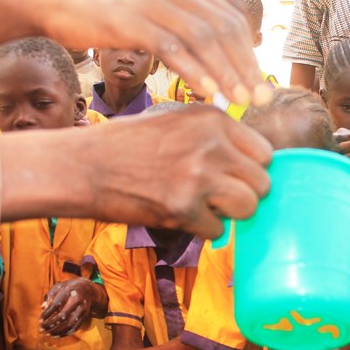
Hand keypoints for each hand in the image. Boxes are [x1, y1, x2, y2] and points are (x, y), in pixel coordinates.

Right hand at [37, 0, 270, 106]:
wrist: (56, 2)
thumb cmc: (111, 19)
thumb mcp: (156, 22)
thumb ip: (187, 34)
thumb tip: (219, 63)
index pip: (231, 22)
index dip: (249, 54)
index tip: (261, 86)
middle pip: (225, 29)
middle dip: (246, 66)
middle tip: (262, 99)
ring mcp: (153, 4)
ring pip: (203, 38)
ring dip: (227, 71)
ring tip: (243, 100)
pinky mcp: (131, 20)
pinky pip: (170, 47)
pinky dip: (193, 70)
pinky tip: (209, 93)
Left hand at [39, 278, 99, 336]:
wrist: (88, 289)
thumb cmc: (69, 288)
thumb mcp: (59, 287)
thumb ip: (50, 296)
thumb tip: (42, 307)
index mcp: (70, 291)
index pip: (57, 304)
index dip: (47, 313)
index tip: (40, 320)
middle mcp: (78, 301)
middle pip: (64, 316)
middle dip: (51, 324)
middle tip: (41, 329)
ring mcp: (83, 310)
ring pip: (70, 324)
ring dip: (57, 331)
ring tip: (47, 334)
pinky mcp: (85, 317)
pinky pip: (75, 328)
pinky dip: (65, 333)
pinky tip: (55, 336)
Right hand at [81, 105, 272, 238]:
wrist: (84, 165)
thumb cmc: (130, 145)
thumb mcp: (177, 122)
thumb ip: (216, 137)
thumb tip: (255, 163)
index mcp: (213, 119)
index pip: (265, 152)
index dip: (252, 170)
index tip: (235, 177)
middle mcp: (211, 144)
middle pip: (263, 183)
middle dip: (245, 195)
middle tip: (219, 197)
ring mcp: (198, 176)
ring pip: (248, 208)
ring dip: (229, 214)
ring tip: (204, 207)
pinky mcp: (183, 207)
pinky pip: (218, 230)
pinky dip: (203, 230)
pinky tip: (180, 215)